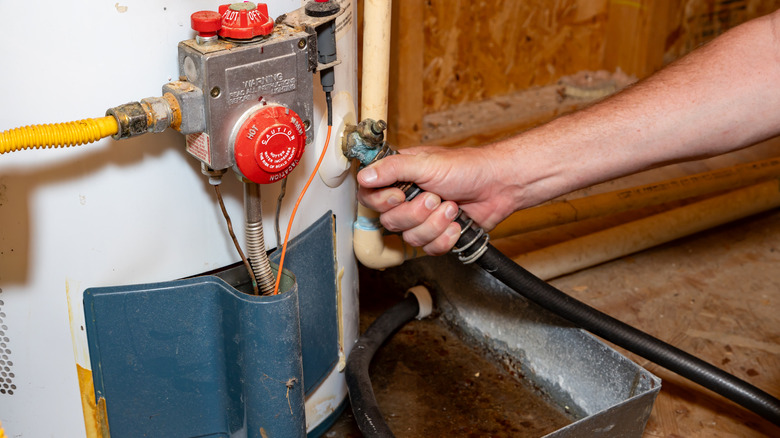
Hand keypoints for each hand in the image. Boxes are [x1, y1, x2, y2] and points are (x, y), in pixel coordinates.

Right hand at [357, 145, 521, 254]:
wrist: (498, 186)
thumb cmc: (467, 167)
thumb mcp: (426, 163)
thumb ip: (393, 168)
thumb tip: (364, 175)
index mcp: (398, 177)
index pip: (369, 195)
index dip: (380, 201)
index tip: (398, 196)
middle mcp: (406, 199)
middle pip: (389, 221)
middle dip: (416, 213)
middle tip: (435, 197)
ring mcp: (421, 219)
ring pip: (410, 237)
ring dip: (434, 224)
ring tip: (452, 207)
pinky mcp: (437, 235)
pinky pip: (429, 248)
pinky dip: (445, 238)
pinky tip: (456, 224)